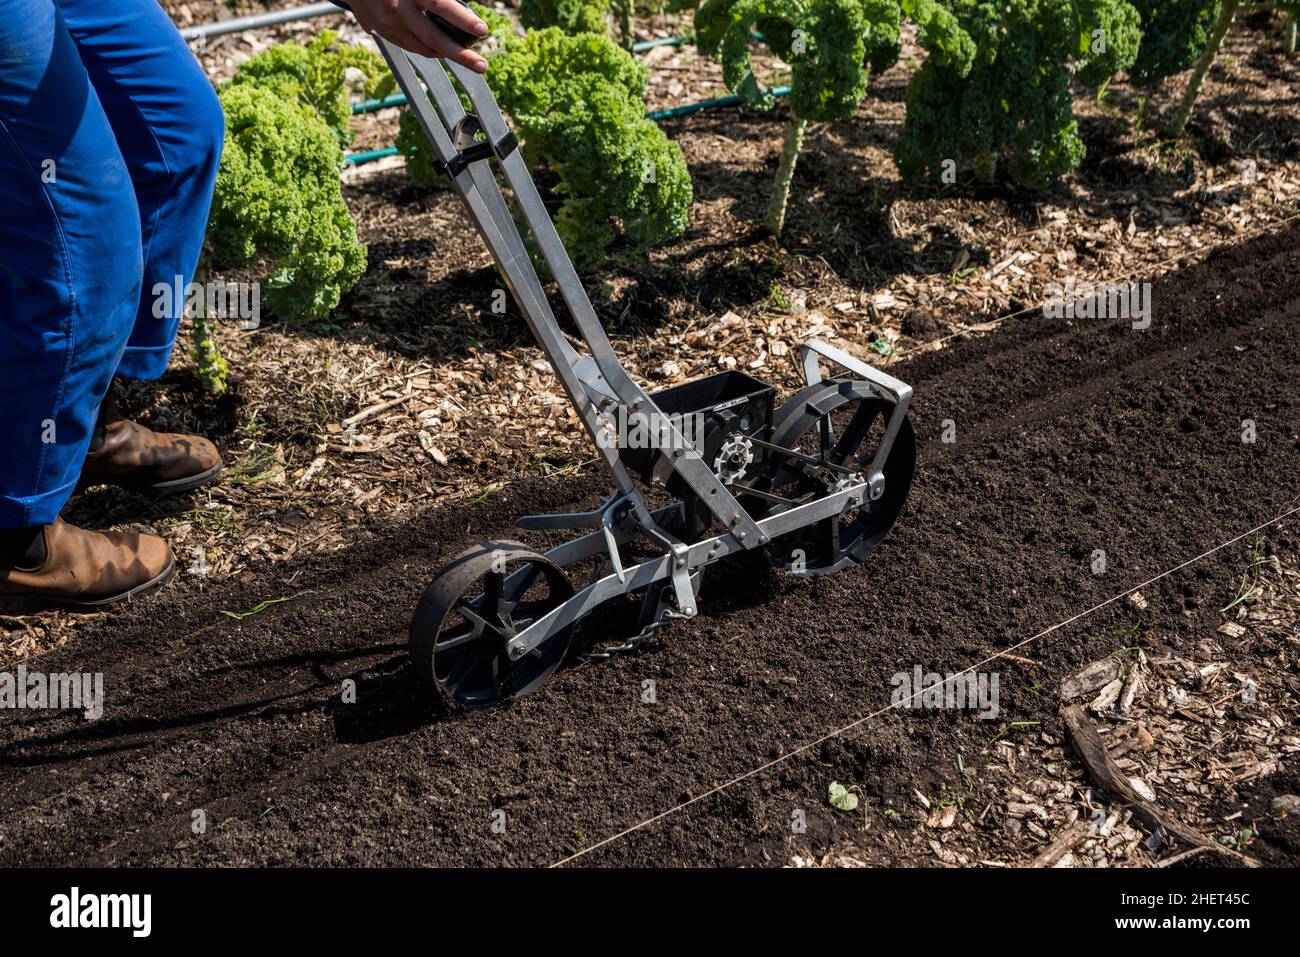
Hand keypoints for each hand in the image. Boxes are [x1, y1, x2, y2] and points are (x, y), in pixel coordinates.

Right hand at [348, 0, 489, 72]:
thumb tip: (462, 1)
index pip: (442, 5)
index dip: (463, 20)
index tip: (482, 29)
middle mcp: (398, 9)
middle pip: (435, 38)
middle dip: (462, 56)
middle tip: (482, 66)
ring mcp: (387, 22)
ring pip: (421, 47)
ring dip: (445, 55)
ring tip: (467, 60)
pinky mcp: (379, 28)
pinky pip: (407, 45)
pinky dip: (426, 50)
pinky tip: (440, 51)